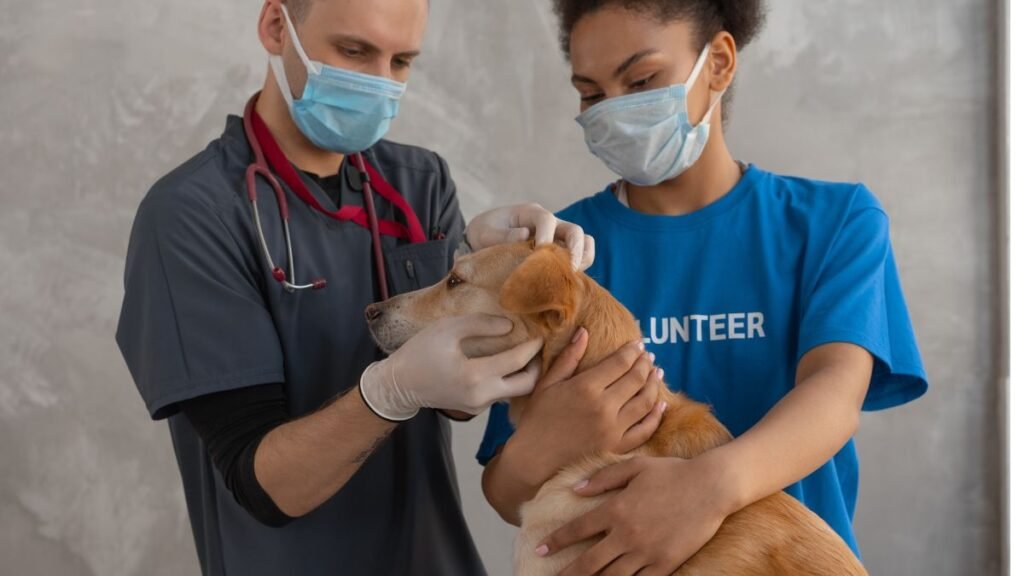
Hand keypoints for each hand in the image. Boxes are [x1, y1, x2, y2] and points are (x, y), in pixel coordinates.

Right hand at [360, 315, 542, 419]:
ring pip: (513, 392)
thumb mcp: (448, 329)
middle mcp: (481, 396)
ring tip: (522, 354)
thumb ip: (481, 324)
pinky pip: (499, 394)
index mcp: (474, 376)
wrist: (399, 385)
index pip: (516, 361)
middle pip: (526, 386)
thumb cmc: (420, 352)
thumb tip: (510, 327)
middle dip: (536, 367)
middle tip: (536, 349)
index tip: (540, 334)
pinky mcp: (475, 410)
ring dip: (522, 374)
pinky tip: (503, 364)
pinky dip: (506, 380)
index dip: (532, 347)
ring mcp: (479, 407)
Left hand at [465, 204, 595, 269]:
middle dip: (575, 248)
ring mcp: (557, 238)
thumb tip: (524, 235)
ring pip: (584, 242)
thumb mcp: (484, 233)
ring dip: (583, 258)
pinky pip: (580, 256)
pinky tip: (566, 282)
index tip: (538, 252)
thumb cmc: (484, 233)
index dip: (546, 235)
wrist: (484, 239)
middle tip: (569, 268)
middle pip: (574, 230)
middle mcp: (550, 223)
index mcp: (530, 213)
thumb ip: (501, 234)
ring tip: (572, 276)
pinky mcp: (559, 253)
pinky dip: (580, 267)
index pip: (546, 219)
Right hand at [504, 328, 666, 485]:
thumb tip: (584, 331)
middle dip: (645, 364)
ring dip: (654, 385)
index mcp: (586, 387)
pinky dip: (656, 415)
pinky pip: (645, 429)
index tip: (638, 344)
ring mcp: (613, 429)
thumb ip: (568, 357)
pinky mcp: (618, 447)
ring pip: (645, 402)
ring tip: (656, 374)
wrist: (534, 459)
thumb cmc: (537, 419)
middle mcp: (604, 407)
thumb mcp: (547, 384)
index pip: (620, 363)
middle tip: (648, 357)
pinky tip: (661, 404)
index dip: (632, 351)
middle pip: (636, 379)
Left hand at [537, 455, 733, 575]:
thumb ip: (603, 478)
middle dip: (568, 573)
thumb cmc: (672, 472)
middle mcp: (627, 534)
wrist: (711, 486)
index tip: (541, 549)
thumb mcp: (634, 467)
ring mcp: (646, 552)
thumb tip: (576, 489)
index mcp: (616, 509)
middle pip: (589, 562)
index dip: (556, 541)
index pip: (578, 529)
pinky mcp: (665, 564)